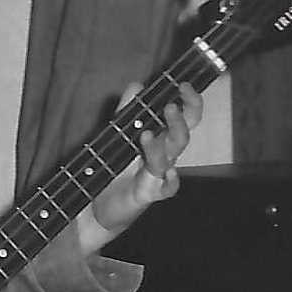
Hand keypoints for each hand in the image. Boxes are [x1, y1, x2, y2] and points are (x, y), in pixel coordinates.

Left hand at [88, 82, 202, 235]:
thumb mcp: (119, 135)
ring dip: (160, 146)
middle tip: (170, 106)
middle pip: (183, 136)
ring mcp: (159, 175)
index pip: (185, 118)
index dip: (190, 102)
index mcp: (161, 138)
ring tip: (145, 134)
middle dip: (180, 121)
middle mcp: (164, 155)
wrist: (101, 206)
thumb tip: (137, 85)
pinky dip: (168, 180)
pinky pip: (166, 187)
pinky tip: (164, 172)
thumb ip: (128, 110)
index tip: (184, 86)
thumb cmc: (116, 168)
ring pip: (170, 158)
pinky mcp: (149, 193)